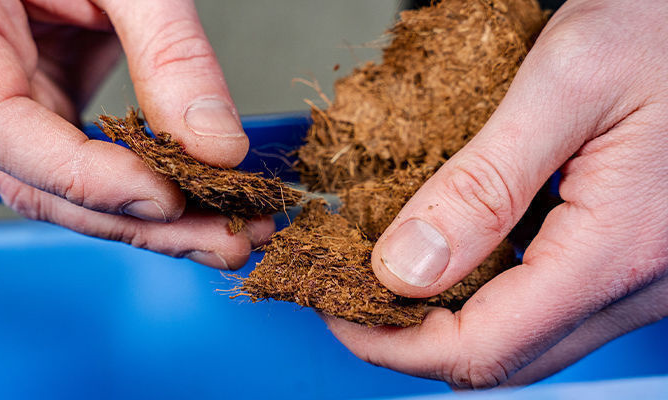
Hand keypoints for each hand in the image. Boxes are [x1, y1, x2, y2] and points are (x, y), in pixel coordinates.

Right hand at [0, 0, 273, 268]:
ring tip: (228, 234)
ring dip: (151, 219)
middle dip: (141, 222)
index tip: (171, 199)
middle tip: (228, 240)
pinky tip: (198, 204)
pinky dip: (142, 186)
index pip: (0, 131)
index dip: (87, 178)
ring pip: (64, 187)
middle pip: (40, 182)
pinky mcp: (33, 100)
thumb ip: (169, 52)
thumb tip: (218, 148)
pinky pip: (80, 161)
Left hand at [324, 0, 667, 387]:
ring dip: (444, 316)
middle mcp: (635, 283)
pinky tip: (450, 250)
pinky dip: (483, 291)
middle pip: (499, 357)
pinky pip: (545, 304)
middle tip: (351, 290)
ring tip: (387, 269)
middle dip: (410, 337)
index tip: (337, 304)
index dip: (393, 341)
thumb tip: (405, 268)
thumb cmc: (660, 26)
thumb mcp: (564, 83)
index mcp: (617, 249)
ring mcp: (638, 278)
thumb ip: (483, 184)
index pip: (483, 347)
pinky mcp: (631, 259)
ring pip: (521, 338)